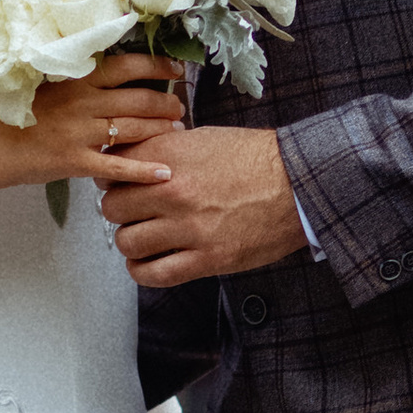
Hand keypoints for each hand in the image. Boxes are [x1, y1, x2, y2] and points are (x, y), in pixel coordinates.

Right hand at [0, 53, 183, 196]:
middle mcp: (82, 102)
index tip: (176, 70)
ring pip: (133, 129)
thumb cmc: (16, 114)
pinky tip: (165, 173)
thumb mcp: (48, 85)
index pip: (126, 66)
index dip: (157, 67)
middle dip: (166, 104)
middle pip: (137, 99)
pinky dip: (144, 171)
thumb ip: (80, 81)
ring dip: (161, 130)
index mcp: (76, 79)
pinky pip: (118, 166)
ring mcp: (79, 132)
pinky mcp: (76, 161)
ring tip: (177, 131)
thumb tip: (115, 73)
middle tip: (180, 108)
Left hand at [101, 126, 304, 287]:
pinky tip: (150, 263)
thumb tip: (134, 159)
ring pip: (127, 242)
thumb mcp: (205, 137)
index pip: (114, 167)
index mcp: (171, 155)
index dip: (115, 177)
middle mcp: (173, 191)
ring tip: (146, 238)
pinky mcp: (207, 259)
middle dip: (121, 210)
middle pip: (113, 207)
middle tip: (135, 213)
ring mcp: (189, 227)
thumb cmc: (257, 158)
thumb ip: (165, 148)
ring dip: (132, 242)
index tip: (124, 184)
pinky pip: (153, 274)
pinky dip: (143, 270)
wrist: (300, 183)